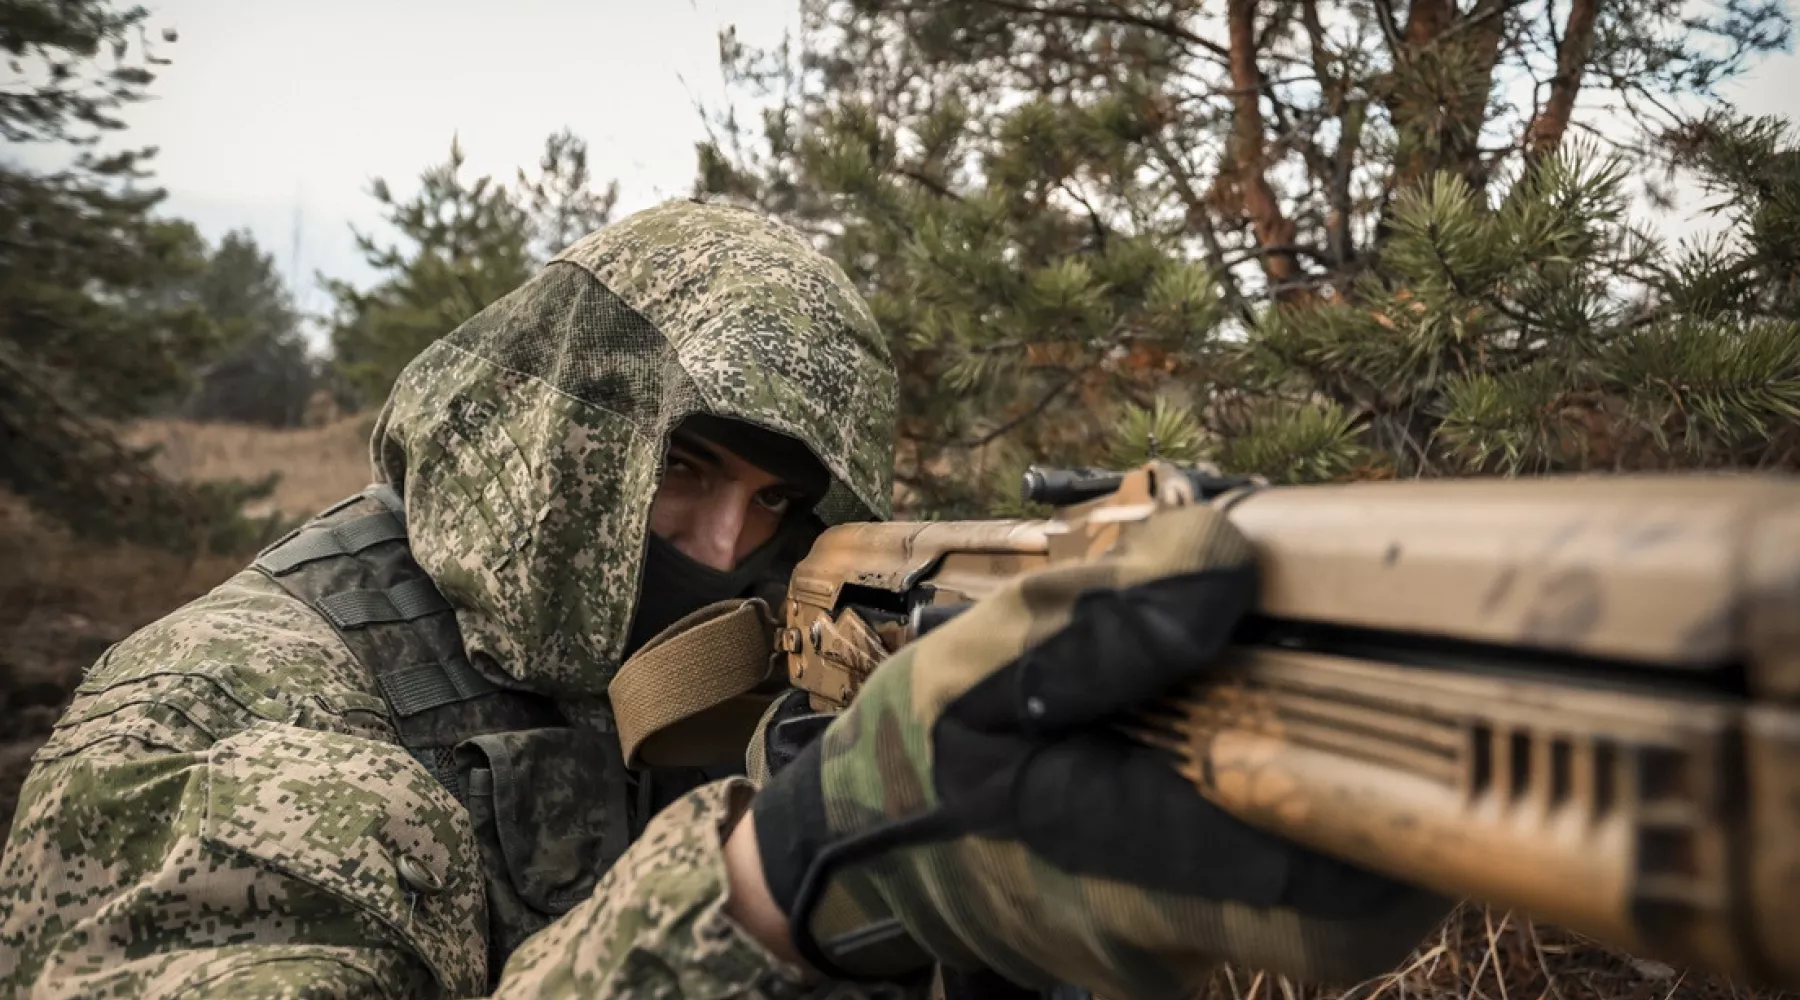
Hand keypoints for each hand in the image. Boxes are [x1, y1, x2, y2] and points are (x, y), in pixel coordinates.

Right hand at [748, 503, 1450, 998]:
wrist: (851, 850)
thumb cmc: (913, 757)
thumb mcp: (972, 668)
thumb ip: (1100, 618)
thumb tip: (1232, 560)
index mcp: (1113, 866)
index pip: (1324, 896)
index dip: (1405, 825)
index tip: (1438, 721)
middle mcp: (1156, 940)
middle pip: (1340, 921)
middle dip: (1386, 819)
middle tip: (1403, 709)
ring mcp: (1162, 959)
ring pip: (1299, 905)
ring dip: (1325, 812)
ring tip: (1307, 707)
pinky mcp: (1159, 949)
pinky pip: (1252, 897)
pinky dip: (1267, 825)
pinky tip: (1233, 746)